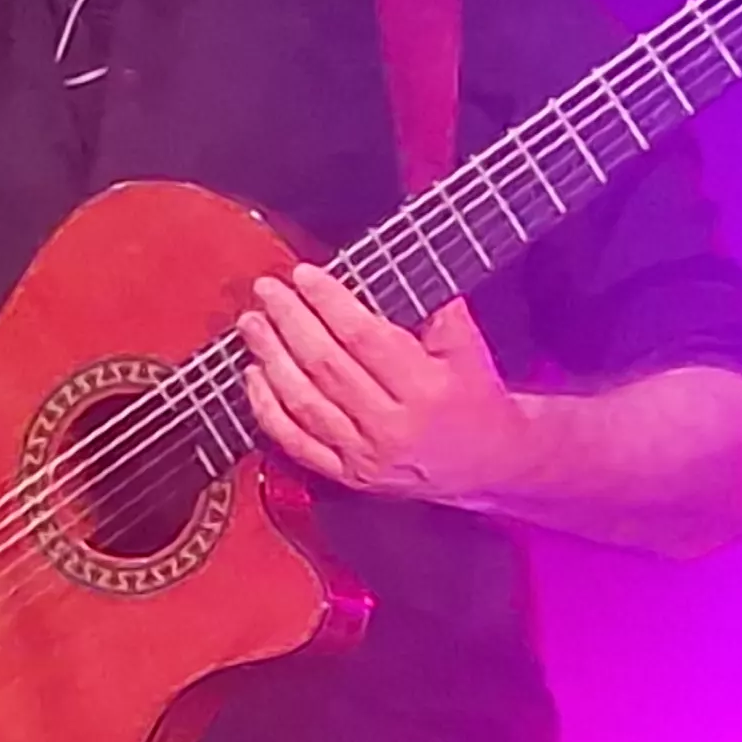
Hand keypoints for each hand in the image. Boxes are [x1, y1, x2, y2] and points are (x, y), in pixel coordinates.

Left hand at [238, 266, 532, 506]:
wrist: (489, 465)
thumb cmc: (475, 400)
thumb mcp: (470, 351)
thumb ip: (439, 311)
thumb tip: (402, 265)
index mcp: (425, 389)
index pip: (363, 337)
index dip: (328, 302)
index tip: (303, 275)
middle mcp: (393, 426)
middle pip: (325, 365)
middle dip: (289, 321)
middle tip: (267, 290)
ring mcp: (366, 455)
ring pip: (304, 401)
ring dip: (270, 357)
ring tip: (252, 323)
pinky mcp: (348, 475)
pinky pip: (296, 441)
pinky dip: (267, 407)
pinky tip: (253, 375)